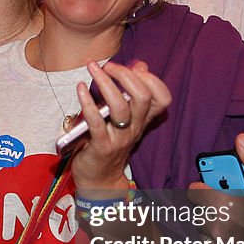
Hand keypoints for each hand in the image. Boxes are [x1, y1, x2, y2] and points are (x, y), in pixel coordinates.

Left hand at [71, 60, 170, 191]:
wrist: (100, 179)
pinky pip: (96, 122)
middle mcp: (135, 127)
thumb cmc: (109, 142)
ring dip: (105, 83)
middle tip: (108, 66)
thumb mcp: (124, 118)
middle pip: (142, 96)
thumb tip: (140, 65)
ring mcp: (119, 137)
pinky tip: (80, 88)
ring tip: (93, 69)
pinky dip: (87, 102)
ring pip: (120, 107)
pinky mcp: (101, 146)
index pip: (162, 98)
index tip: (134, 68)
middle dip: (125, 75)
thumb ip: (131, 92)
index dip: (152, 79)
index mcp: (143, 119)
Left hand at [190, 133, 243, 243]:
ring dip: (216, 227)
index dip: (202, 187)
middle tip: (230, 203)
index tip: (208, 185)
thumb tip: (241, 139)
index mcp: (223, 208)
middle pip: (200, 213)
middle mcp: (217, 232)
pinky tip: (243, 238)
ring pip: (207, 234)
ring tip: (238, 221)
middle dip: (212, 207)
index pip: (193, 193)